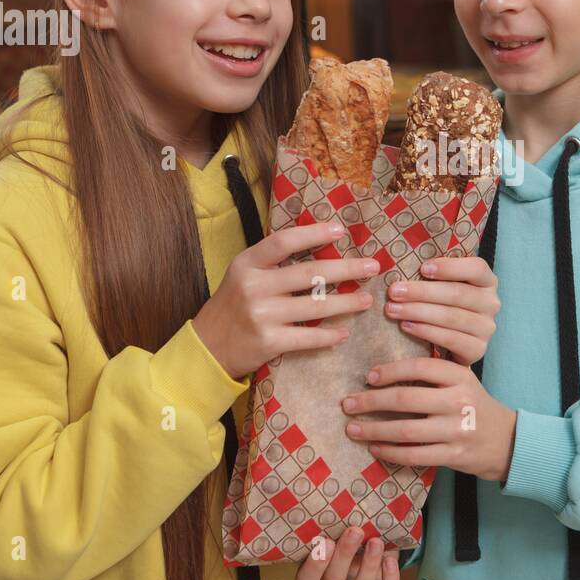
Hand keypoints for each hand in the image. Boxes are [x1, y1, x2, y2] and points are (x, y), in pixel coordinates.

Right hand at [193, 222, 380, 379]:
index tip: (341, 230)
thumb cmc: (233, 306)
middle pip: (309, 274)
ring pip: (315, 307)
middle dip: (347, 269)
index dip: (314, 233)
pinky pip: (308, 338)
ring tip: (366, 300)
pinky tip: (344, 332)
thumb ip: (274, 263)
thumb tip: (322, 248)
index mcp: (247, 264)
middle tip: (373, 267)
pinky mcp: (269, 342)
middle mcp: (254, 286)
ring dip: (346, 303)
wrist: (207, 348)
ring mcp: (261, 315)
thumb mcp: (244, 275)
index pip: (284, 242)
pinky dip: (330, 335)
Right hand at [294, 529, 399, 579]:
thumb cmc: (345, 559)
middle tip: (355, 531)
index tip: (326, 541)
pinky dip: (389, 579)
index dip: (315, 564)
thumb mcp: (333, 553)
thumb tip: (344, 507)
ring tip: (376, 541)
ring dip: (369, 564)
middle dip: (344, 555)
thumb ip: (334, 540)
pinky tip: (390, 560)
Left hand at [342, 357, 517, 480]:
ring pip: (406, 430)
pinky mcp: (454, 455)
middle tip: (348, 404)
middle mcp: (459, 401)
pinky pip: (414, 455)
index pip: (419, 367)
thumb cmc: (473, 405)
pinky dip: (390, 452)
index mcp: (459, 376)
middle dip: (371, 402)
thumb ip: (432, 372)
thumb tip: (383, 369)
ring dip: (374, 430)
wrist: (505, 440)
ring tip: (352, 428)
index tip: (369, 377)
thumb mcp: (461, 380)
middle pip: (406, 399)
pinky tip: (375, 448)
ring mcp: (456, 430)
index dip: (390, 371)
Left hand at [384, 256, 499, 364]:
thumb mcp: (443, 286)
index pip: (476, 268)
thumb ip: (433, 273)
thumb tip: (403, 259)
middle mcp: (491, 303)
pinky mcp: (478, 349)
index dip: (450, 267)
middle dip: (421, 292)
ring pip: (451, 317)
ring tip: (392, 309)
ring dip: (417, 312)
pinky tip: (406, 326)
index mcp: (487, 281)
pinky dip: (426, 331)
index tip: (422, 268)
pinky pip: (450, 339)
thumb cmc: (443, 306)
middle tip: (394, 291)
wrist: (452, 345)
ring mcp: (486, 328)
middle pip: (457, 294)